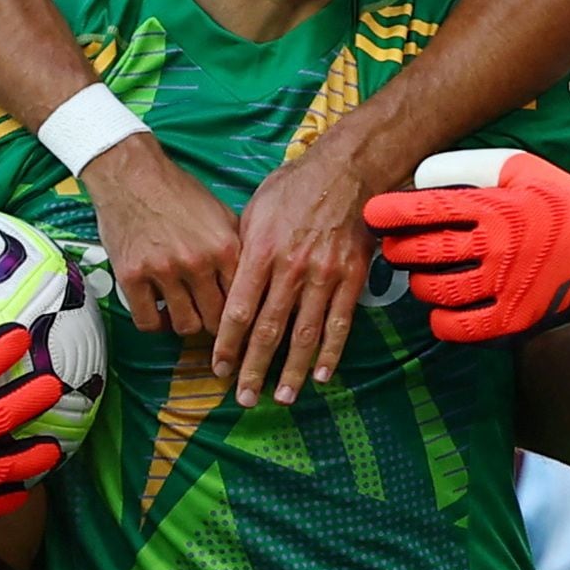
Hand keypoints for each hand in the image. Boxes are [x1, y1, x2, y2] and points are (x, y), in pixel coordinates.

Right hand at [85, 134, 235, 342]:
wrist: (132, 174)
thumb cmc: (177, 191)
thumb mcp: (221, 214)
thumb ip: (237, 249)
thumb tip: (254, 282)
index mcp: (225, 247)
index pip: (244, 302)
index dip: (241, 318)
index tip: (238, 325)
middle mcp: (197, 262)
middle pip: (216, 321)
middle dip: (214, 324)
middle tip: (209, 318)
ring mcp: (163, 271)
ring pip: (184, 326)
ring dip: (185, 323)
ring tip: (183, 311)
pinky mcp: (132, 276)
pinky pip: (148, 321)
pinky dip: (155, 322)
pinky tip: (158, 311)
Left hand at [214, 138, 378, 402]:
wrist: (347, 170)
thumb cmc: (294, 187)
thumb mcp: (254, 210)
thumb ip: (242, 252)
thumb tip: (229, 288)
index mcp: (262, 253)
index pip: (239, 310)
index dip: (227, 344)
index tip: (218, 369)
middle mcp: (291, 270)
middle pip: (269, 330)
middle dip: (254, 368)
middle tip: (243, 398)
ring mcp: (324, 277)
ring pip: (305, 334)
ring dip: (292, 371)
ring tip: (282, 398)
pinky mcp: (351, 279)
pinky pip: (339, 323)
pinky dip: (331, 353)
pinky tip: (321, 376)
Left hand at [366, 147, 569, 344]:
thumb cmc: (564, 199)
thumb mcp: (522, 167)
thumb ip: (471, 167)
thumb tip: (423, 176)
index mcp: (496, 205)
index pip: (428, 208)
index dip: (391, 212)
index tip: (369, 213)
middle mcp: (497, 245)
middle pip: (424, 252)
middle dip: (398, 250)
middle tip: (392, 248)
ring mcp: (507, 284)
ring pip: (437, 290)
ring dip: (417, 285)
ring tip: (418, 277)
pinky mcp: (518, 316)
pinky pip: (463, 328)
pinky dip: (443, 322)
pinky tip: (440, 312)